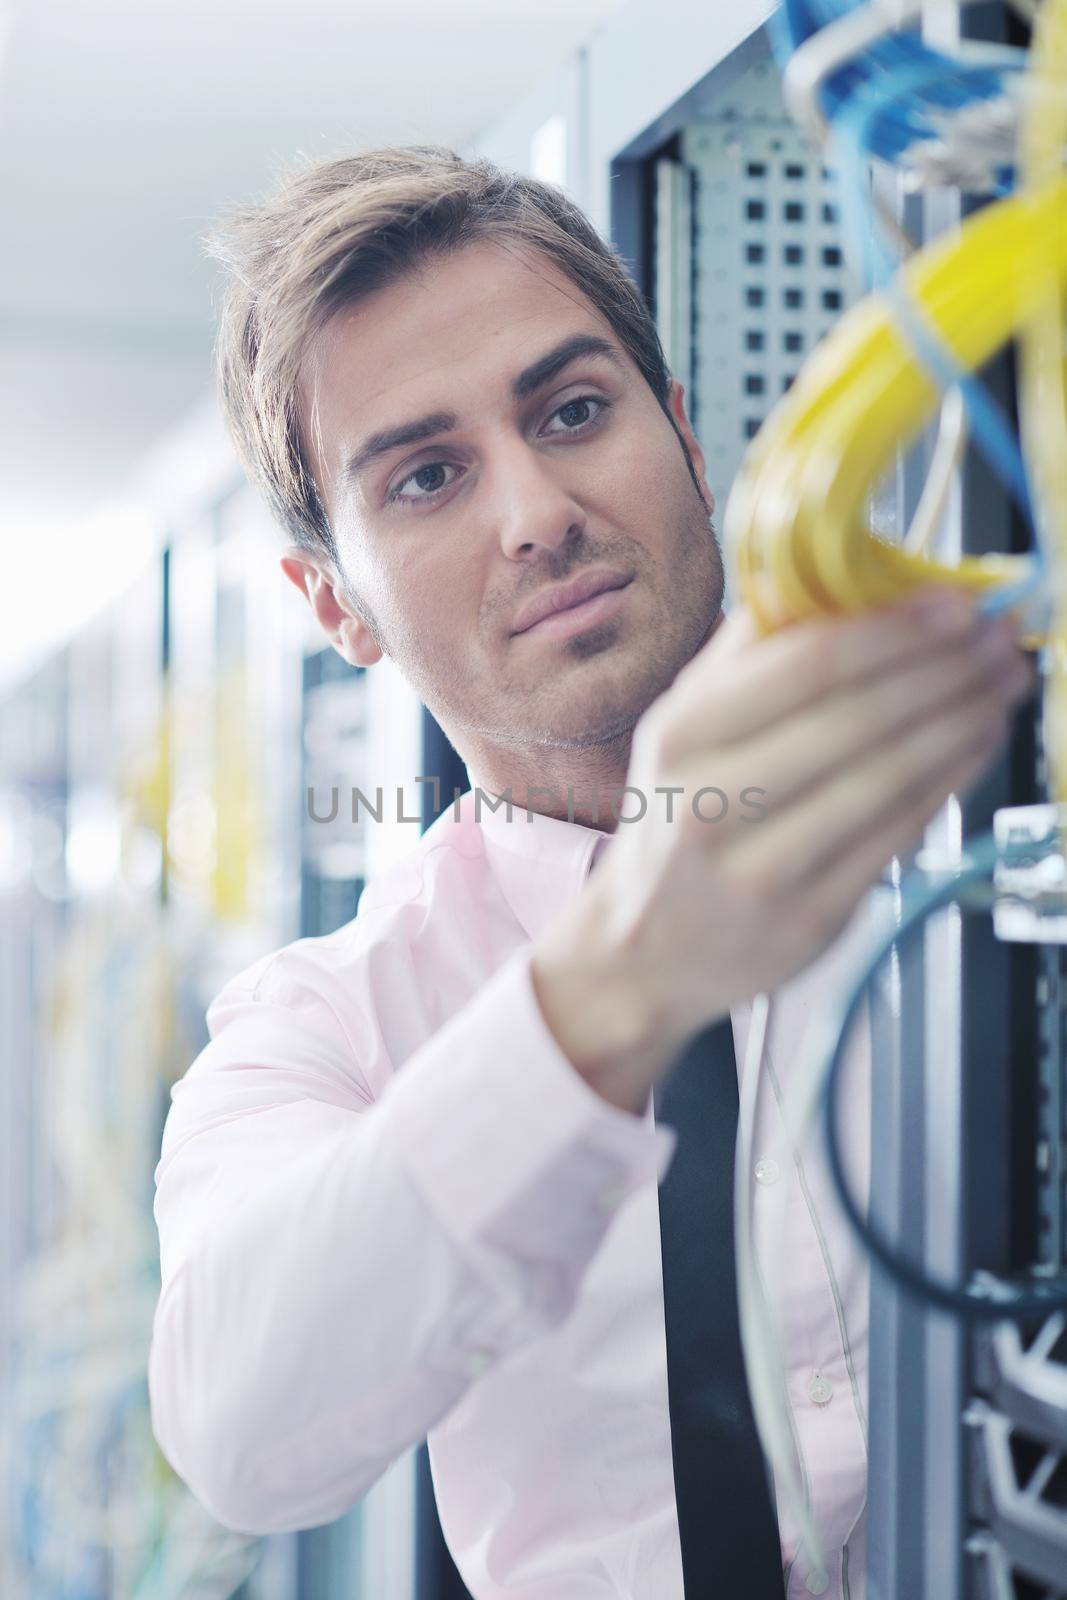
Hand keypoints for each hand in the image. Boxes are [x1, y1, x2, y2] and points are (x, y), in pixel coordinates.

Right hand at [532, 587, 1033, 1112]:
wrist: (641, 950)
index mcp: (681, 733)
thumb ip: (746, 655)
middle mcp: (711, 801)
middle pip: (855, 720)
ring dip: (961, 722)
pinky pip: (895, 837)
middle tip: (998, 639)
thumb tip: (834, 578)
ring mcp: (759, 866)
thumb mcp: (681, 728)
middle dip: (944, 671)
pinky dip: (949, 784)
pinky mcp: (807, 916)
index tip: (954, 602)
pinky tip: (976, 746)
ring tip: (1001, 686)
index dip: (893, 630)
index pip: (804, 666)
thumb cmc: (675, 822)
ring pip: (884, 779)